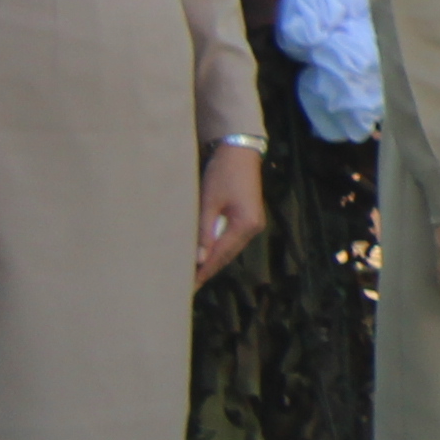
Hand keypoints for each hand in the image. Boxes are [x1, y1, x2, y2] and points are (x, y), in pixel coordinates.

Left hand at [191, 143, 265, 283]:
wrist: (239, 152)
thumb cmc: (222, 174)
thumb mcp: (209, 203)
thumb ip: (204, 231)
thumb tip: (199, 258)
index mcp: (245, 225)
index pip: (220, 255)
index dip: (204, 272)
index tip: (188, 287)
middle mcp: (253, 228)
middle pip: (227, 255)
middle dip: (208, 269)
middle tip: (186, 285)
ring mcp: (253, 223)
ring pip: (229, 249)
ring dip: (212, 260)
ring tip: (193, 273)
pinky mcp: (248, 217)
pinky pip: (231, 240)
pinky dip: (218, 248)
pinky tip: (205, 254)